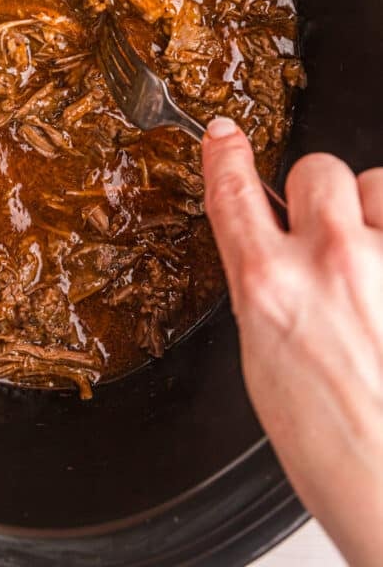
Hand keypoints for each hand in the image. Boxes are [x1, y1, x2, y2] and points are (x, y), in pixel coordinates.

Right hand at [203, 119, 382, 566]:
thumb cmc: (338, 455)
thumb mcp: (267, 367)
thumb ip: (270, 295)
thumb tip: (275, 257)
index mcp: (269, 289)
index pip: (233, 193)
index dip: (226, 155)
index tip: (225, 137)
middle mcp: (330, 262)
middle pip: (316, 170)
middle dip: (316, 195)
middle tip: (325, 234)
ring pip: (376, 184)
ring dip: (371, 211)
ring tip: (374, 258)